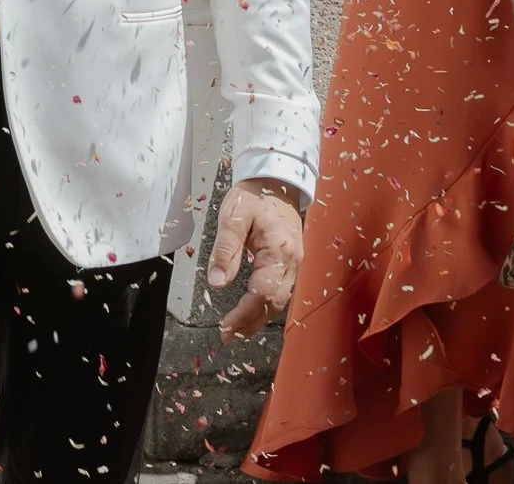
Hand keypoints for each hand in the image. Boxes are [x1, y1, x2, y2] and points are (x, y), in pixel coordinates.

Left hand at [207, 177, 303, 341]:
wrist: (277, 179)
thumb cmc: (255, 195)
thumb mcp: (232, 217)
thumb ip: (225, 251)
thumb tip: (218, 283)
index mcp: (280, 251)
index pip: (263, 293)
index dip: (244, 314)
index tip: (225, 326)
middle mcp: (293, 261)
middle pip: (274, 303)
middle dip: (251, 323)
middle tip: (227, 335)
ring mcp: (295, 262)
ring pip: (279, 300)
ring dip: (259, 318)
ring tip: (237, 330)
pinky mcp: (291, 262)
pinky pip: (281, 290)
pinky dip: (266, 306)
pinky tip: (253, 312)